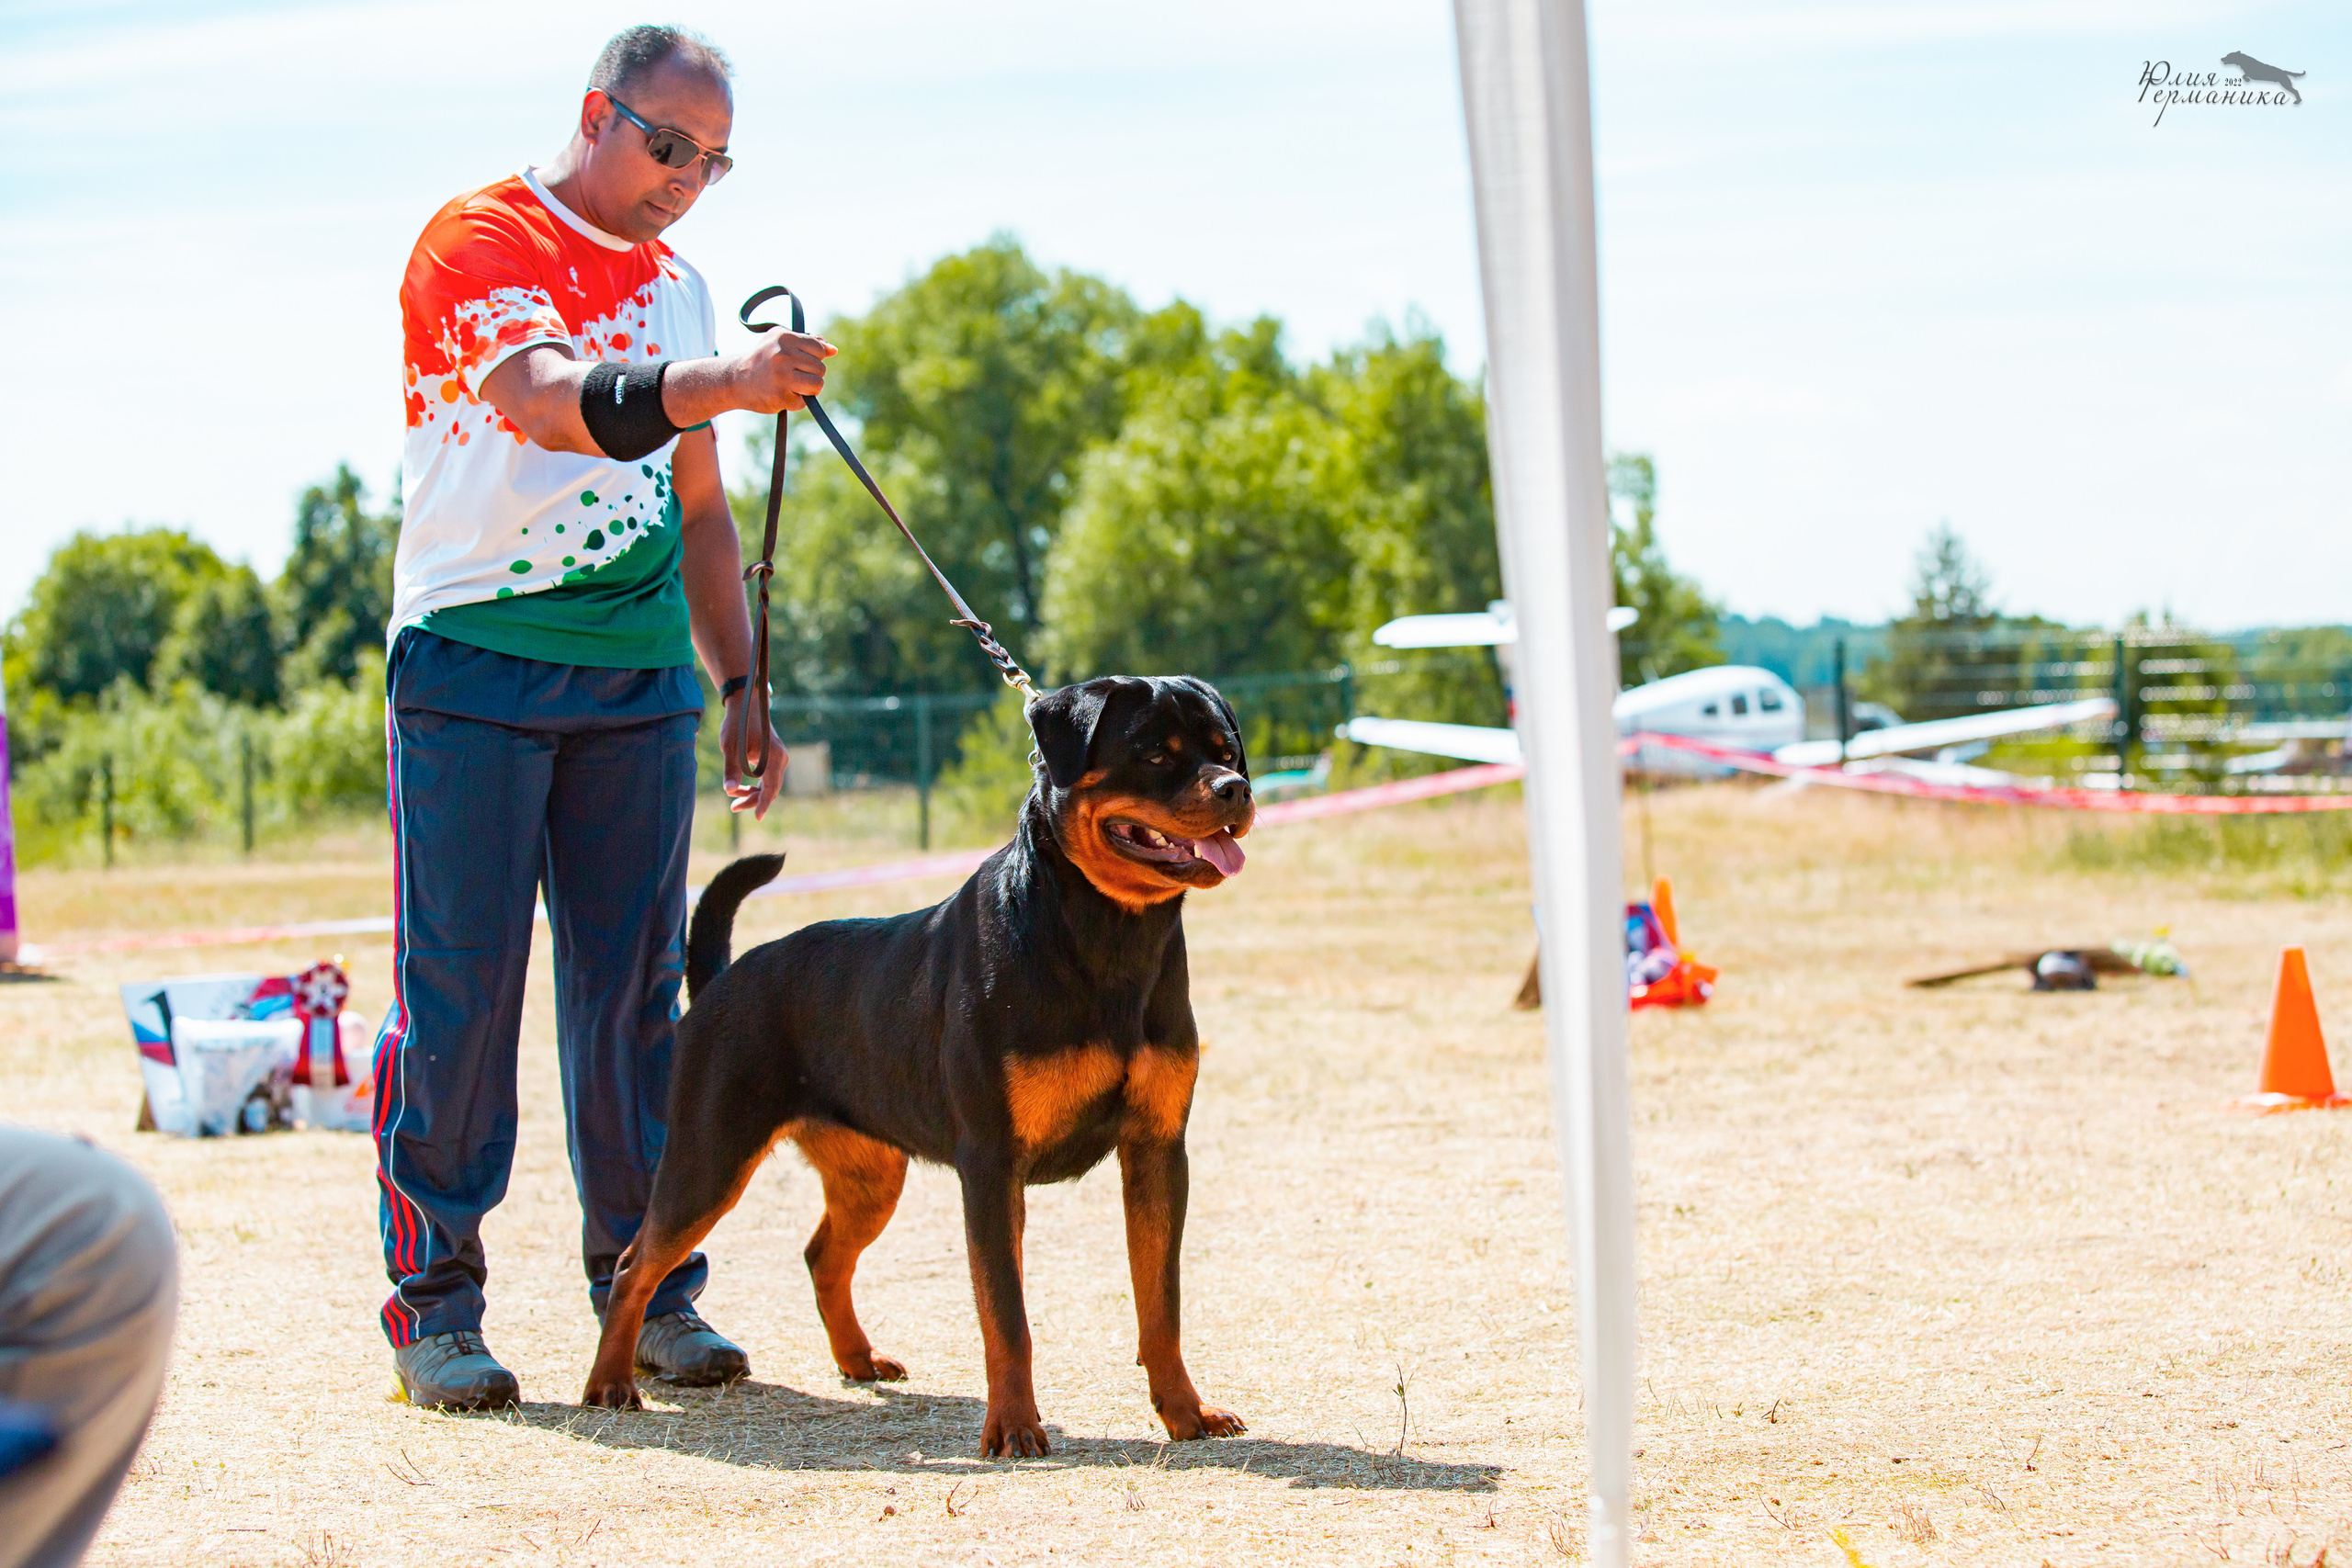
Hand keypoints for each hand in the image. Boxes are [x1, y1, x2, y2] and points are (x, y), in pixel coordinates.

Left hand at [719, 689, 786, 818]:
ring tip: (733, 800)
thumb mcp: (731, 748)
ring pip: (768, 783)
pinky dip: (754, 784)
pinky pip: (766, 776)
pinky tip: (739, 787)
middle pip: (770, 788)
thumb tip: (728, 790)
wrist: (745, 703)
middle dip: (753, 800)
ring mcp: (778, 757)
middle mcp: (781, 759)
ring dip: (752, 792)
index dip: (763, 804)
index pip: (771, 788)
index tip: (756, 817)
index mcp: (774, 758)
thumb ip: (731, 770)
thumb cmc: (738, 724)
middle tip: (733, 807)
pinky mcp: (773, 756)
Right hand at [736, 330, 834, 413]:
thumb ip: (809, 342)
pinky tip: (782, 395)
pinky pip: (804, 402)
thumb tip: (834, 350)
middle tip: (793, 376)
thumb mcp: (781, 342)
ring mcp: (782, 376)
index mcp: (785, 338)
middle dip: (811, 374)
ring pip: (818, 384)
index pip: (819, 349)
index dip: (814, 358)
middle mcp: (783, 355)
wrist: (736, 379)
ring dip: (808, 389)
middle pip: (821, 368)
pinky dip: (796, 402)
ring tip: (792, 386)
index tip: (799, 361)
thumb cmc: (763, 359)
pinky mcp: (780, 396)